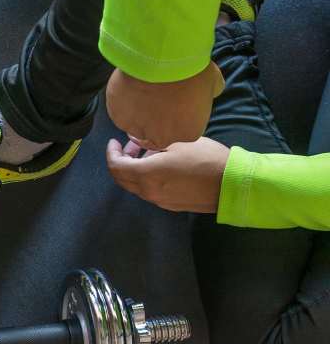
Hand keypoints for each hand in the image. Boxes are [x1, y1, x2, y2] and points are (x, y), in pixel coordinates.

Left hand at [105, 137, 230, 212]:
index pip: (116, 167)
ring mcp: (159, 201)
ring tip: (150, 151)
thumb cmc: (205, 158)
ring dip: (136, 169)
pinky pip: (150, 190)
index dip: (111, 153)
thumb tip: (134, 138)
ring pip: (136, 185)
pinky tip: (161, 165)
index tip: (114, 141)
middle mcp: (148, 192)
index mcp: (147, 175)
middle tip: (132, 145)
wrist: (231, 185)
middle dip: (122, 160)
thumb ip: (150, 141)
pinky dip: (147, 177)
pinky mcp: (170, 205)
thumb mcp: (178, 142)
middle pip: (122, 178)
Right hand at [106, 62, 224, 150]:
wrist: (162, 59)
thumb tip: (206, 92)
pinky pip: (121, 115)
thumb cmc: (190, 70)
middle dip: (155, 122)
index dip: (176, 117)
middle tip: (153, 102)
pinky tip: (129, 90)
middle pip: (156, 136)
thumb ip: (208, 94)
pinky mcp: (119, 119)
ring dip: (138, 115)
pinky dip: (124, 106)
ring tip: (140, 94)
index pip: (181, 130)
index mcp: (189, 133)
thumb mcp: (211, 82)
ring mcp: (139, 130)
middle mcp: (163, 138)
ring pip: (136, 127)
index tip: (172, 104)